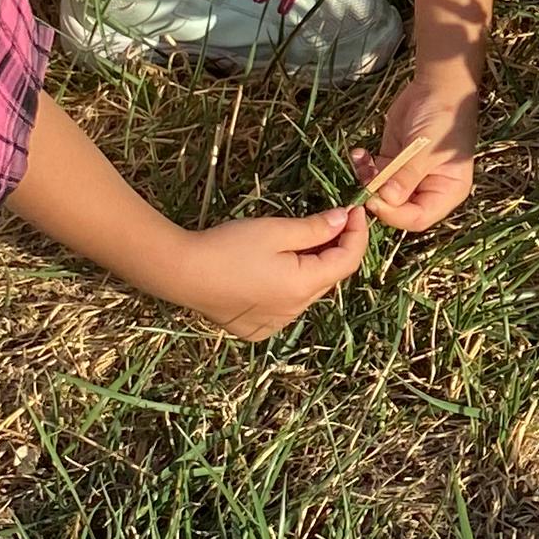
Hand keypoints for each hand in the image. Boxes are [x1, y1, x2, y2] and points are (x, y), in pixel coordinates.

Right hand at [155, 204, 369, 342]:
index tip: (354, 210)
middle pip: (328, 277)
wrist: (181, 273)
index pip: (347, 261)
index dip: (357, 234)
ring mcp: (275, 323)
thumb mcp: (275, 230)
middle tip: (329, 219)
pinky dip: (289, 285)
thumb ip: (315, 228)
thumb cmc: (228, 246)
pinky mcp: (256, 327)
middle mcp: (294, 311)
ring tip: (296, 241)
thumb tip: (344, 220)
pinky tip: (271, 268)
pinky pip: (285, 305)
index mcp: (303, 287)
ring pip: (307, 291)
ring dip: (310, 267)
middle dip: (334, 248)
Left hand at [355, 72, 481, 234]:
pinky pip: (375, 174)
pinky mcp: (394, 161)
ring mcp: (409, 176)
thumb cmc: (441, 120)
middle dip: (377, 198)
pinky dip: (364, 168)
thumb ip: (405, 176)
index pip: (417, 218)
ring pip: (382, 193)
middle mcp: (428, 189)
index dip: (394, 214)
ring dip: (367, 181)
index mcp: (446, 192)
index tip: (374, 200)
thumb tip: (386, 200)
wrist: (437, 87)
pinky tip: (360, 152)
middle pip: (397, 209)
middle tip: (363, 182)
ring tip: (364, 161)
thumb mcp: (425, 150)